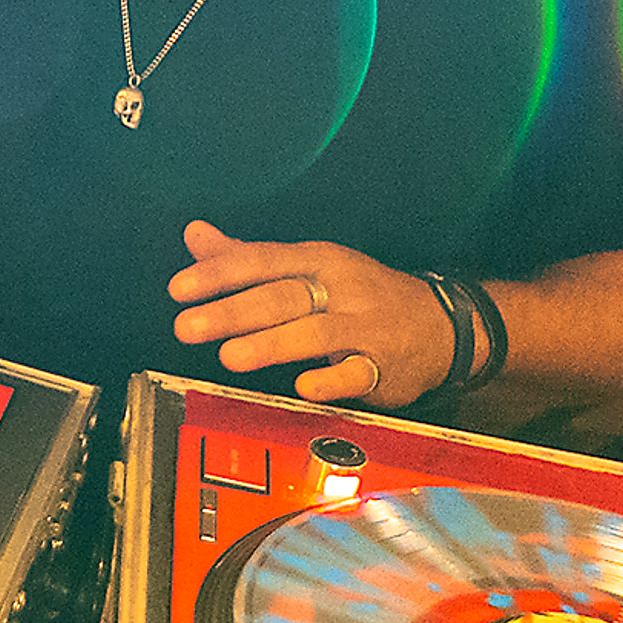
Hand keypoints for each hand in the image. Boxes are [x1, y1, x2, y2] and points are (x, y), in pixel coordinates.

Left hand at [167, 223, 455, 406]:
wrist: (443, 325)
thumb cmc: (362, 294)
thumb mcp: (310, 266)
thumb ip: (249, 257)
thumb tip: (195, 235)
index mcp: (319, 260)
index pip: (263, 261)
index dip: (220, 274)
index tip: (179, 289)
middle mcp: (341, 288)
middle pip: (282, 296)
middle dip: (232, 312)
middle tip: (187, 327)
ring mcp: (365, 326)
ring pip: (314, 333)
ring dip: (271, 344)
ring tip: (228, 357)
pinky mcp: (384, 366)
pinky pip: (356, 373)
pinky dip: (330, 380)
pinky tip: (302, 387)